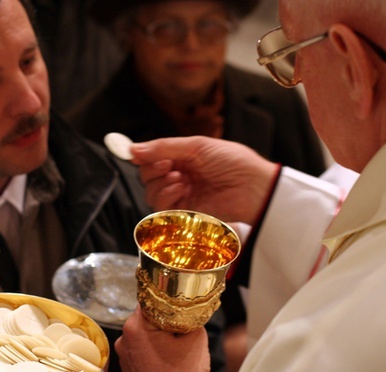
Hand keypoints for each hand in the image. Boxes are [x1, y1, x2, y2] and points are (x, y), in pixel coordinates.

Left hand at [115, 307, 209, 371]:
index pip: (150, 301)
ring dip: (156, 337)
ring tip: (174, 347)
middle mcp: (124, 339)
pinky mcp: (127, 368)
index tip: (177, 304)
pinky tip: (166, 358)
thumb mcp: (196, 337)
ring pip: (143, 335)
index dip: (166, 301)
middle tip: (180, 327)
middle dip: (163, 320)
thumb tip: (190, 310)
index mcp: (136, 326)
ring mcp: (124, 355)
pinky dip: (151, 351)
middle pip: (146, 318)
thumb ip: (190, 318)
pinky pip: (140, 351)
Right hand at [130, 136, 278, 223]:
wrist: (253, 187)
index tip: (137, 154)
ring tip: (181, 178)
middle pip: (147, 176)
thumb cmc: (233, 162)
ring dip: (160, 183)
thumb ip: (164, 147)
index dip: (143, 156)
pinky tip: (182, 188)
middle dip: (152, 169)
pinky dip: (166, 196)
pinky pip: (161, 207)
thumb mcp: (197, 146)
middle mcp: (179, 175)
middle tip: (168, 165)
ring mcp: (182, 194)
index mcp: (183, 157)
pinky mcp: (185, 212)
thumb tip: (133, 150)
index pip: (152, 157)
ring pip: (151, 192)